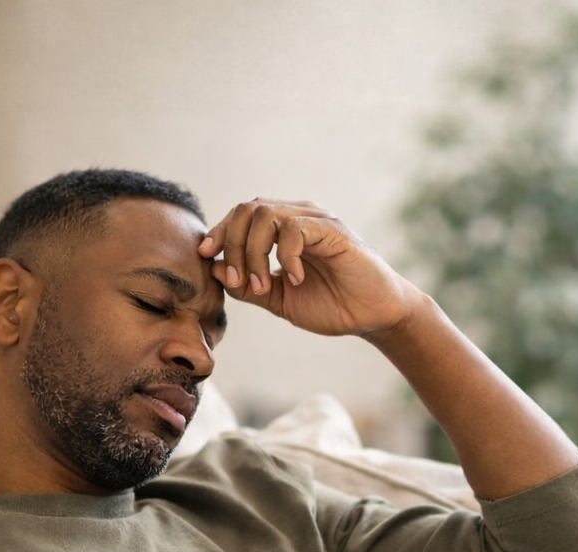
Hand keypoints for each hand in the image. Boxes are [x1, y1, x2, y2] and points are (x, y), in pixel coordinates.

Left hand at [197, 199, 420, 339]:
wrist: (372, 316)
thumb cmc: (331, 305)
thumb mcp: (278, 300)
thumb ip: (247, 286)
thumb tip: (215, 268)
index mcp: (281, 230)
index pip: (240, 216)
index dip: (219, 233)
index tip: (206, 258)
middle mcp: (297, 218)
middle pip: (247, 210)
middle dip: (233, 246)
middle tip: (240, 282)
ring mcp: (315, 221)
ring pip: (265, 215)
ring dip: (254, 253)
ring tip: (263, 286)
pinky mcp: (333, 230)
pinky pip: (295, 229)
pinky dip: (286, 255)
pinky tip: (295, 278)